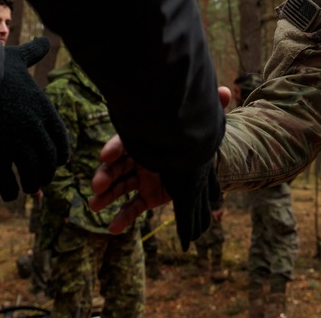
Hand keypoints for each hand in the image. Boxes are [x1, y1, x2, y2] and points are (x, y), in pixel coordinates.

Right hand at [0, 38, 70, 200]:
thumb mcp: (18, 58)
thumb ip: (34, 52)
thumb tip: (45, 40)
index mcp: (44, 109)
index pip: (60, 138)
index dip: (61, 153)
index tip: (60, 161)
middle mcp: (35, 129)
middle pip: (48, 160)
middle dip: (47, 172)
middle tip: (42, 180)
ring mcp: (16, 143)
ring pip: (32, 173)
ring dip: (32, 184)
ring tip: (28, 189)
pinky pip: (7, 180)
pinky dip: (10, 190)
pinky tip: (9, 194)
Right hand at [88, 85, 230, 244]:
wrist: (199, 157)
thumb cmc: (194, 135)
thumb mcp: (201, 122)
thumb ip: (210, 106)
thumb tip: (225, 92)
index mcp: (147, 139)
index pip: (128, 141)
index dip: (116, 147)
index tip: (107, 153)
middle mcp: (140, 158)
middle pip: (118, 165)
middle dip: (106, 174)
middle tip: (97, 184)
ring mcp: (141, 178)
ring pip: (120, 187)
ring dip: (107, 196)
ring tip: (94, 205)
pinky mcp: (148, 196)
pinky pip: (133, 208)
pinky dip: (122, 218)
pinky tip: (112, 229)